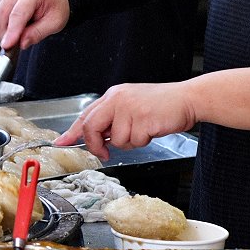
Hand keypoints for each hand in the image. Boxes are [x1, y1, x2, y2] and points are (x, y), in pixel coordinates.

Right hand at [0, 0, 69, 49]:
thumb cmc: (55, 5)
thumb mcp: (55, 22)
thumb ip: (38, 33)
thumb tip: (22, 43)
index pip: (18, 14)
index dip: (11, 32)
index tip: (7, 46)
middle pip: (1, 17)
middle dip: (5, 36)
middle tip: (16, 46)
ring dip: (4, 32)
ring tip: (20, 33)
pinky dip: (3, 27)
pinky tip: (15, 26)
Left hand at [55, 82, 198, 160]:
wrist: (187, 99)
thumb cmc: (161, 105)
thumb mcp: (131, 106)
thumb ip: (112, 119)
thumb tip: (96, 138)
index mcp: (112, 96)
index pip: (85, 116)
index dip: (71, 131)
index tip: (61, 142)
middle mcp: (117, 99)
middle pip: (91, 128)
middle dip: (95, 145)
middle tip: (104, 153)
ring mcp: (129, 109)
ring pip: (115, 139)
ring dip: (130, 141)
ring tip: (144, 129)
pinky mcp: (142, 119)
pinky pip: (133, 141)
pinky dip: (143, 141)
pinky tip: (152, 129)